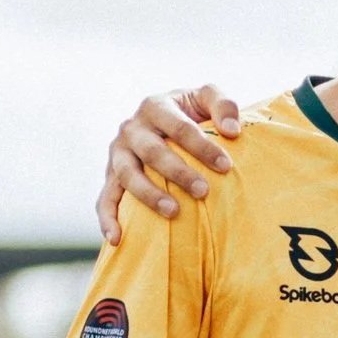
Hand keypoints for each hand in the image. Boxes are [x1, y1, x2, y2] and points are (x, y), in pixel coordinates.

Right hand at [98, 84, 241, 240]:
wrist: (164, 120)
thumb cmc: (192, 112)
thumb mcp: (207, 99)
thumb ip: (224, 105)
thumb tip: (232, 131)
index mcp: (155, 106)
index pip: (179, 127)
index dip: (202, 146)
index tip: (226, 166)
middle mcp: (131, 128)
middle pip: (152, 151)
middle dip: (178, 172)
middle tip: (204, 191)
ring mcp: (117, 153)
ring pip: (127, 175)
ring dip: (149, 195)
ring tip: (173, 212)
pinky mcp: (110, 175)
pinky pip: (105, 198)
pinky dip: (107, 218)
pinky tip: (117, 238)